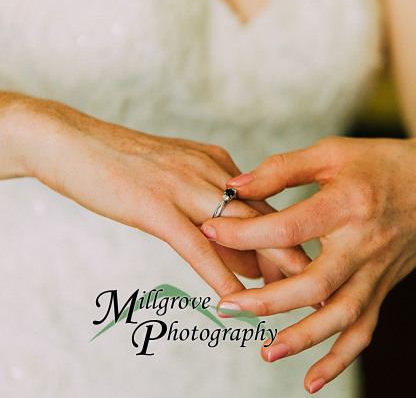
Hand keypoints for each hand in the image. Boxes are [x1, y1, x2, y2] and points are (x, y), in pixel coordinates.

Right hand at [13, 97, 309, 294]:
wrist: (71, 141)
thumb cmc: (124, 166)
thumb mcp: (178, 180)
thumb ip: (214, 212)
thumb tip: (246, 252)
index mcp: (218, 163)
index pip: (266, 205)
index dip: (291, 237)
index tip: (316, 262)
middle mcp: (210, 172)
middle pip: (264, 217)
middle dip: (295, 253)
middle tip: (323, 282)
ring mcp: (183, 187)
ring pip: (239, 229)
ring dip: (270, 264)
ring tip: (297, 293)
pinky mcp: (154, 206)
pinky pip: (195, 245)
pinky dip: (219, 272)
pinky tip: (236, 297)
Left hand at [201, 134, 415, 392]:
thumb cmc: (385, 163)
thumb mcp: (333, 153)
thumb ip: (283, 169)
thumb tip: (235, 185)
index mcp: (348, 204)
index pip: (288, 227)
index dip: (244, 230)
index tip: (209, 230)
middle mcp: (365, 243)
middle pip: (314, 282)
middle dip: (267, 299)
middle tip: (226, 305)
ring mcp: (377, 270)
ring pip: (341, 315)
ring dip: (303, 338)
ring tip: (265, 350)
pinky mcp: (384, 288)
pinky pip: (364, 329)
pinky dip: (339, 359)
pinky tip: (311, 380)